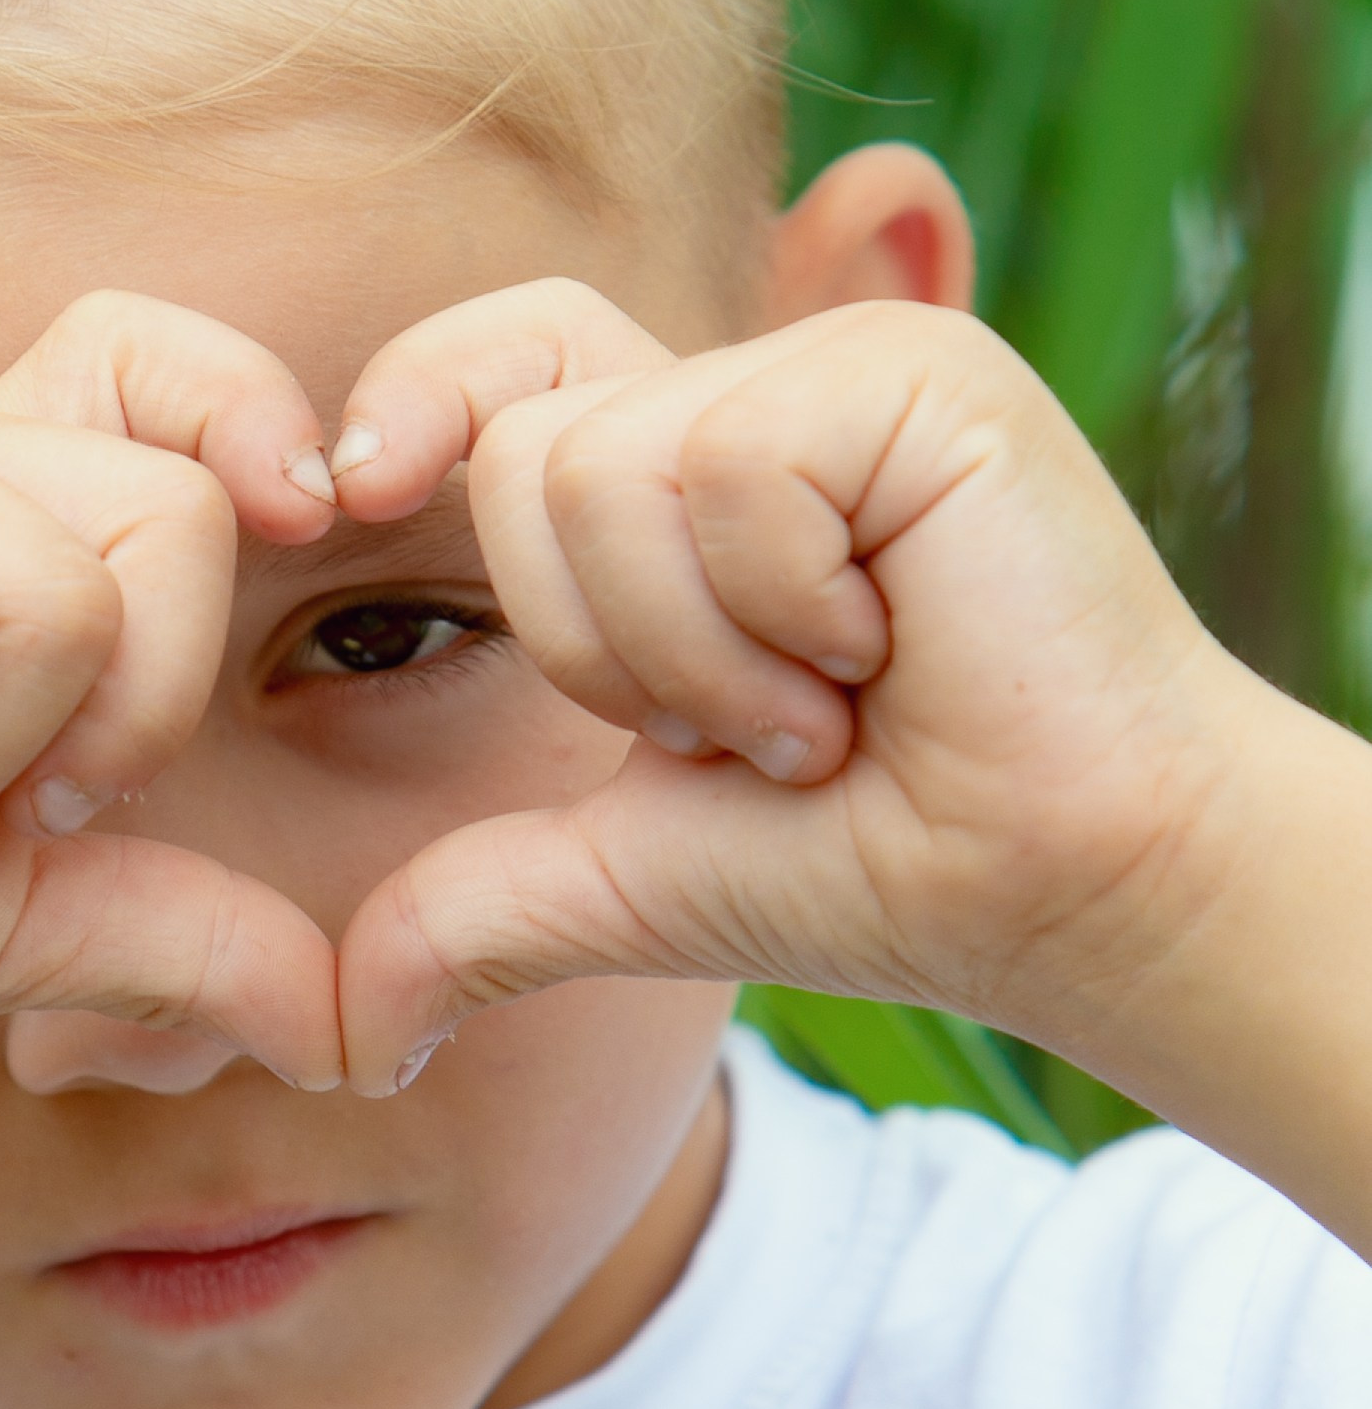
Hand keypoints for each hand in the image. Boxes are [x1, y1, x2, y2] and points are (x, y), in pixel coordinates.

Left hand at [327, 283, 1246, 1093]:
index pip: (500, 366)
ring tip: (836, 695)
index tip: (344, 492)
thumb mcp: (625, 879)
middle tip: (763, 721)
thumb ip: (472, 910)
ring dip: (706, 653)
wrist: (1064, 892)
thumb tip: (346, 1043)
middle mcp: (752, 391)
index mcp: (682, 468)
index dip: (410, 402)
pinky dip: (786, 615)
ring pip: (613, 466)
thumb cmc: (876, 865)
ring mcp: (838, 371)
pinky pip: (735, 470)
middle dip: (610, 651)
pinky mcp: (918, 374)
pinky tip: (896, 651)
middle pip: (527, 449)